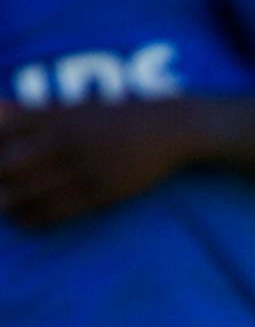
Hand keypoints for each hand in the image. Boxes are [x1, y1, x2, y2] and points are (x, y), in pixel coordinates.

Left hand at [0, 99, 203, 226]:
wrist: (166, 129)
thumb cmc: (114, 118)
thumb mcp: (73, 108)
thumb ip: (33, 112)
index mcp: (52, 117)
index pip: (0, 131)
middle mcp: (62, 140)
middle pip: (6, 165)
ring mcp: (81, 167)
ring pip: (28, 192)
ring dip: (8, 204)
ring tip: (5, 208)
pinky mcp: (99, 191)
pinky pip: (55, 210)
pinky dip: (33, 217)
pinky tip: (26, 218)